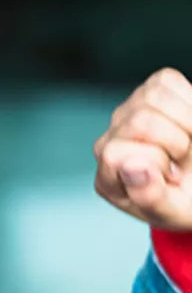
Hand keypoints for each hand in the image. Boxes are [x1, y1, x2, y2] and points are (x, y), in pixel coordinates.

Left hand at [95, 67, 191, 231]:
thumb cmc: (185, 200)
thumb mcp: (171, 212)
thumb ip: (149, 197)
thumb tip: (133, 164)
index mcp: (108, 177)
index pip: (116, 153)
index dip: (155, 161)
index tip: (173, 177)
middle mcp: (110, 141)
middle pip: (140, 121)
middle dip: (177, 141)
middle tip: (185, 159)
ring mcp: (126, 114)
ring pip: (152, 96)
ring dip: (186, 119)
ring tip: (188, 142)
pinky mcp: (148, 92)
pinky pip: (166, 81)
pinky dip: (188, 99)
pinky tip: (189, 123)